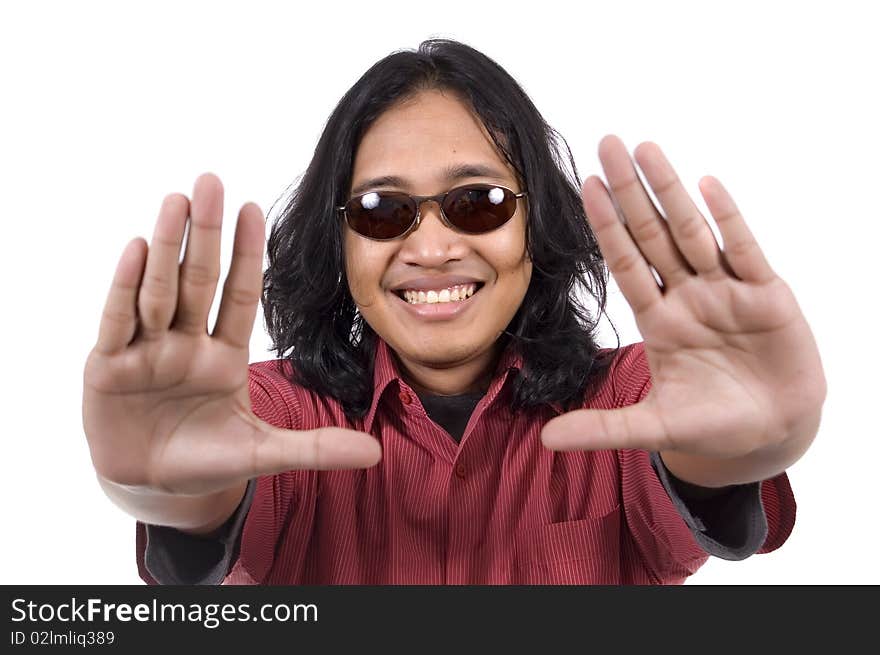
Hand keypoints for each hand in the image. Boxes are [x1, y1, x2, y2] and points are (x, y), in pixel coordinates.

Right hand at [83, 174, 380, 498]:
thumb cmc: (206, 461)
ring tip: (177, 200)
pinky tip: (136, 248)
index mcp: (224, 354)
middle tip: (211, 182)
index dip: (246, 255)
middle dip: (204, 234)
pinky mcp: (108, 367)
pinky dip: (126, 287)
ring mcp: (146, 350)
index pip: (239, 296)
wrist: (152, 486)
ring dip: (167, 247)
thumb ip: (315, 447)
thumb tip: (374, 453)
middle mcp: (185, 342)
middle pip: (198, 281)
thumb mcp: (263, 453)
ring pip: (159, 291)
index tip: (253, 209)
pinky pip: (118, 321)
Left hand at [540, 136, 825, 485]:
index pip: (626, 263)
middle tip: (607, 144)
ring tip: (647, 150)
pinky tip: (708, 186)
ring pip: (695, 233)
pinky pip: (746, 252)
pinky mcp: (769, 297)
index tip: (585, 187)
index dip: (606, 226)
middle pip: (654, 234)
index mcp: (659, 319)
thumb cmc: (713, 424)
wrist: (772, 432)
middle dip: (630, 191)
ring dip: (671, 192)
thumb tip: (546, 441)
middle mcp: (689, 296)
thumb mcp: (654, 429)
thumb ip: (603, 429)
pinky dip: (729, 220)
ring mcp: (727, 292)